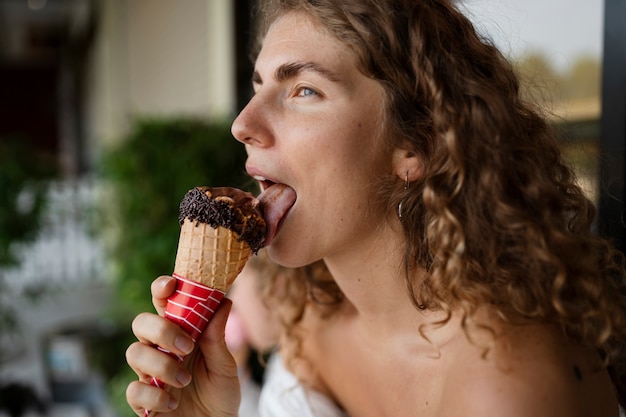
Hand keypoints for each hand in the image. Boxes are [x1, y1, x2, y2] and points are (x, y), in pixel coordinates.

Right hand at [125, 276, 240, 416]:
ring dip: (162, 365)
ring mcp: (149, 373)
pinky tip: (173, 402)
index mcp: (181, 333)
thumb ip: (218, 337)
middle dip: (161, 330)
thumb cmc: (220, 394)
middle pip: (141, 323)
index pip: (163, 303)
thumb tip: (223, 302)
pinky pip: (134, 390)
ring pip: (134, 352)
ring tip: (185, 380)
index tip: (171, 285)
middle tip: (187, 346)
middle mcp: (160, 349)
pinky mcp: (142, 400)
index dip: (162, 289)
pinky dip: (154, 396)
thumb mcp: (225, 366)